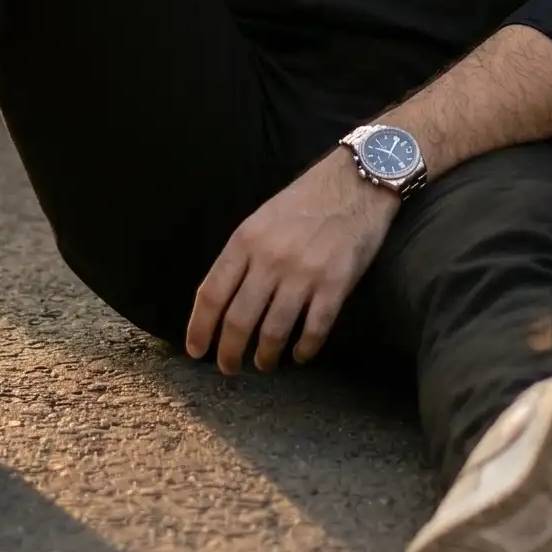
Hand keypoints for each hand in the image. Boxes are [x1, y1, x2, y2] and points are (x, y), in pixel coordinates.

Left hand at [186, 150, 395, 373]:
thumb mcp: (260, 219)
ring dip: (265, 356)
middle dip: (229, 353)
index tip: (196, 351)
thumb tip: (222, 300)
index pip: (212, 294)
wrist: (355, 182)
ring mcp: (303, 273)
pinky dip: (304, 350)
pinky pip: (314, 330)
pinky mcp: (335, 285)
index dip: (200, 329)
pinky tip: (300, 355)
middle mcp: (270, 259)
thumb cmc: (304, 201)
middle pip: (238, 320)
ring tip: (264, 364)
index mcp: (245, 240)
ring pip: (274, 332)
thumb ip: (241, 256)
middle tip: (228, 368)